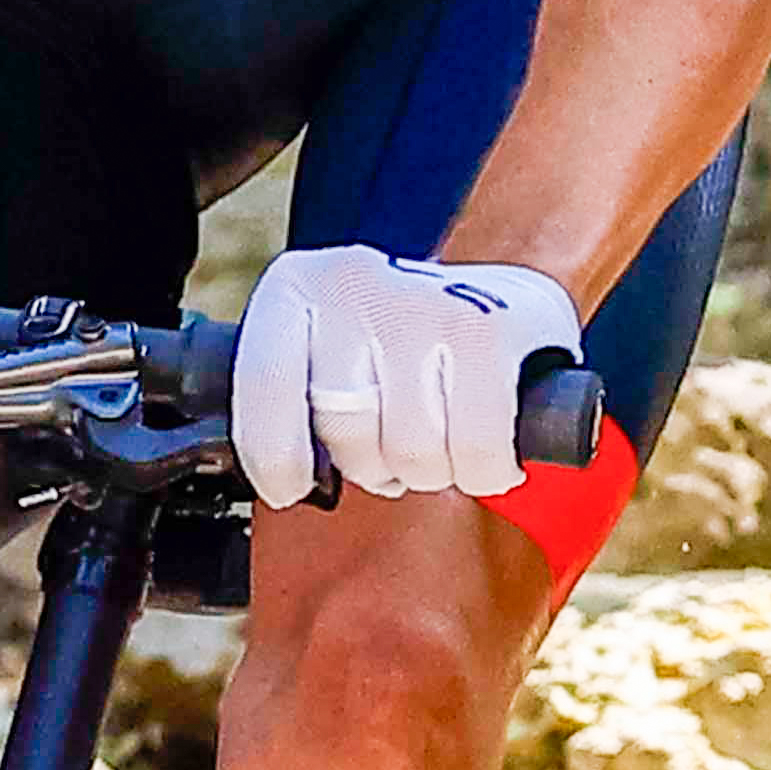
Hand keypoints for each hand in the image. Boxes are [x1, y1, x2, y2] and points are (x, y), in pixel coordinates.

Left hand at [231, 247, 584, 506]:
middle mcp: (356, 281)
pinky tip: (486, 445)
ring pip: (412, 452)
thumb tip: (278, 482)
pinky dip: (485, 470)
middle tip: (396, 442)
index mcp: (296, 286)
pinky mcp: (491, 331)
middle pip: (346, 432)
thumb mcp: (325, 350)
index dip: (276, 457)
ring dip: (432, 470)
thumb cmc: (401, 342)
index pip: (264, 385)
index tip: (290, 488)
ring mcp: (425, 303)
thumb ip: (288, 399)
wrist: (506, 297)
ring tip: (444, 435)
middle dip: (374, 465)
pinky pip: (477, 451)